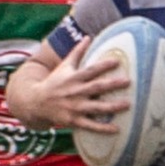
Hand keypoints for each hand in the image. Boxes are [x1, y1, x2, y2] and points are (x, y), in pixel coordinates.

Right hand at [6, 39, 128, 132]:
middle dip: (112, 85)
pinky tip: (117, 129)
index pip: (90, 70)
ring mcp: (75, 108)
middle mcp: (75, 92)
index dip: (103, 65)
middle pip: (96, 87)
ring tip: (128, 105)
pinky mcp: (74, 121)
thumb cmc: (54, 82)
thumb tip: (88, 36)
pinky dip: (103, 128)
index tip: (117, 61)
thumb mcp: (64, 66)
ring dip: (112, 106)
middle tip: (128, 81)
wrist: (36, 103)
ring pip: (96, 108)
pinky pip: (91, 125)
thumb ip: (77, 52)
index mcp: (74, 78)